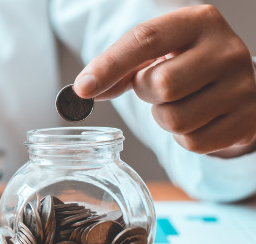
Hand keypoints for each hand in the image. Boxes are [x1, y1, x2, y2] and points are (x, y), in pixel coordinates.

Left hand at [74, 5, 255, 156]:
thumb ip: (120, 68)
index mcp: (199, 22)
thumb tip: (85, 89)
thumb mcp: (157, 54)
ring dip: (163, 117)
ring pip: (175, 120)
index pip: (146, 39)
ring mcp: (242, 87)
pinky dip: (183, 137)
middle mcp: (227, 50)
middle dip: (146, 92)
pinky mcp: (246, 121)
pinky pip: (193, 143)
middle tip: (156, 87)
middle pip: (161, 85)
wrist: (234, 85)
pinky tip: (195, 119)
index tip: (83, 88)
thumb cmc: (185, 65)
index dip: (110, 65)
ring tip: (178, 102)